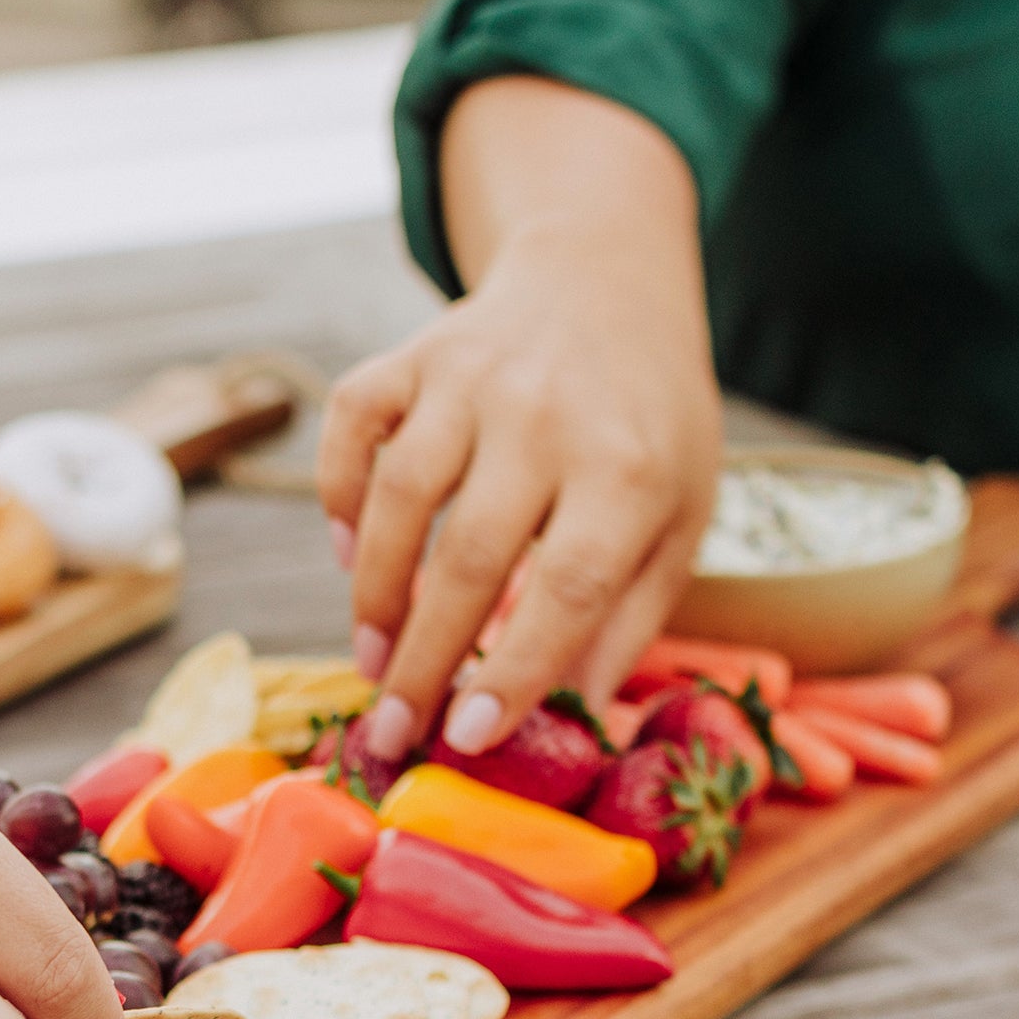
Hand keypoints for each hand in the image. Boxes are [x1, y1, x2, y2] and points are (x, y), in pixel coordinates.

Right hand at [322, 80, 721, 759]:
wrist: (607, 281)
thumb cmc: (649, 423)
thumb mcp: (680, 515)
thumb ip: (630, 615)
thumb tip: (577, 719)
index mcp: (631, 466)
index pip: (568, 585)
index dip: (515, 669)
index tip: (470, 737)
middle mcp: (547, 414)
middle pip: (471, 556)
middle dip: (424, 659)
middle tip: (394, 733)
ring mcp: (472, 375)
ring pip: (399, 497)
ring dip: (375, 593)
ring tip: (373, 663)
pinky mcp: (415, 354)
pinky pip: (352, 424)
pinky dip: (338, 493)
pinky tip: (350, 554)